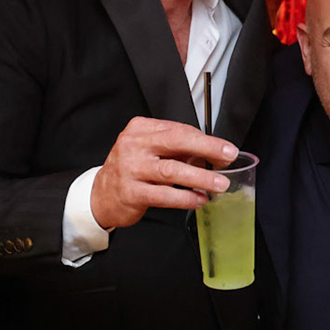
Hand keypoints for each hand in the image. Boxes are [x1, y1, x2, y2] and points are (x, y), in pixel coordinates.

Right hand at [91, 116, 237, 229]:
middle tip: (229, 156)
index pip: (179, 129)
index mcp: (140, 129)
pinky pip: (164, 195)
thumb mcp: (150, 151)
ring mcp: (131, 169)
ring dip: (200, 177)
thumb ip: (177, 150)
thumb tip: (213, 155)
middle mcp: (134, 145)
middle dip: (207, 148)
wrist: (101, 195)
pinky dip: (185, 198)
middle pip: (176, 142)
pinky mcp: (131, 193)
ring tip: (219, 183)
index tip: (225, 150)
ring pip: (172, 170)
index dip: (206, 140)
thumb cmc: (131, 170)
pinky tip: (199, 199)